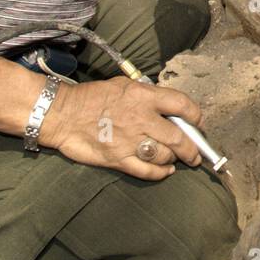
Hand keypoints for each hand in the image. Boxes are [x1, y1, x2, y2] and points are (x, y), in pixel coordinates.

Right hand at [40, 76, 204, 180]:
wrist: (62, 113)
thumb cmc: (92, 97)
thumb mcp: (124, 85)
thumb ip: (148, 96)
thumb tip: (169, 107)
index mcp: (144, 96)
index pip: (183, 105)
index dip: (196, 116)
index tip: (197, 123)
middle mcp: (142, 119)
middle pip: (180, 138)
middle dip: (192, 149)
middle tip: (195, 154)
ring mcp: (130, 141)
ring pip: (165, 156)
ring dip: (174, 159)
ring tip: (174, 159)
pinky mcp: (118, 159)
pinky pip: (147, 171)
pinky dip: (161, 173)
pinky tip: (165, 171)